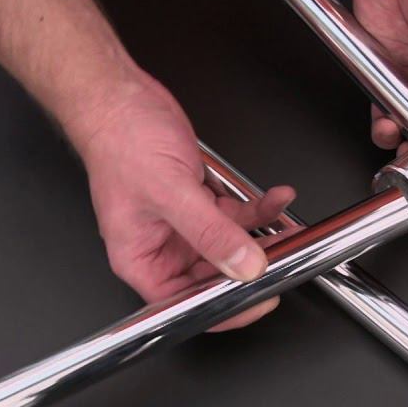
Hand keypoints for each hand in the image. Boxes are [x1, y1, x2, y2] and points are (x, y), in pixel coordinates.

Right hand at [71, 74, 295, 330]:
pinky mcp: (197, 200)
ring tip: (287, 227)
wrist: (122, 97)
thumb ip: (210, 232)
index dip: (223, 308)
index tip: (257, 301)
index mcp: (140, 258)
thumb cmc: (120, 141)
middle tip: (280, 260)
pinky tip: (275, 199)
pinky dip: (257, 208)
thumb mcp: (170, 191)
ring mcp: (181, 223)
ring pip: (228, 243)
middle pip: (212, 275)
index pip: (184, 303)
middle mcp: (160, 246)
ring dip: (260, 235)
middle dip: (248, 265)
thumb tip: (244, 265)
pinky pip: (232, 215)